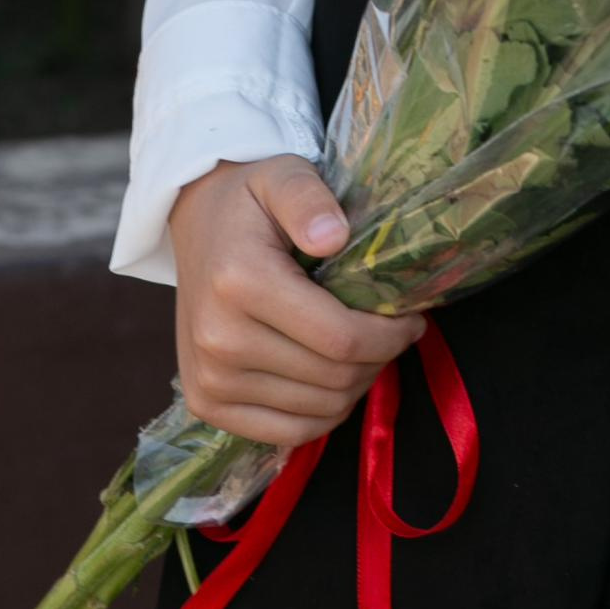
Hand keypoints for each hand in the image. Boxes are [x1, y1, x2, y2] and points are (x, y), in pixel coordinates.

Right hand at [168, 156, 423, 445]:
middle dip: (380, 359)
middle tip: (395, 333)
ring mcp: (209, 380)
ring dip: (355, 386)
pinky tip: (335, 380)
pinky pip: (287, 433)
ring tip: (365, 351)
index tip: (413, 318)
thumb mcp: (283, 175)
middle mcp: (219, 340)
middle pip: (333, 378)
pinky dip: (323, 414)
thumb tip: (335, 236)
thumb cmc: (250, 199)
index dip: (390, 335)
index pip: (340, 337)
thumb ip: (310, 200)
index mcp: (240, 283)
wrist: (196, 222)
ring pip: (317, 411)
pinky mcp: (207, 404)